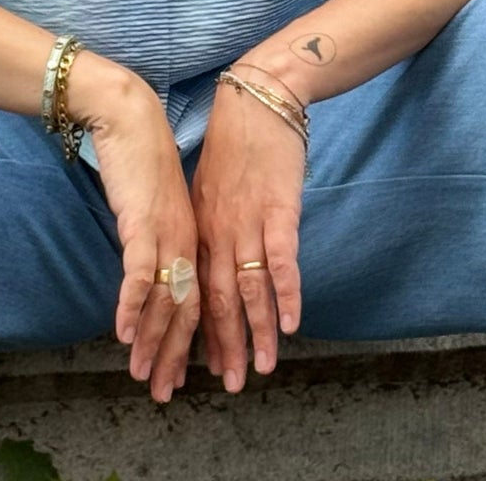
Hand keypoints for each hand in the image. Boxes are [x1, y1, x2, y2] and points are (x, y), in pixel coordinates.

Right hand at [67, 56, 199, 403]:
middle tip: (166, 394)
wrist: (129, 116)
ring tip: (145, 377)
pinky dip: (132, 305)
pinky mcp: (144, 221)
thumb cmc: (139, 157)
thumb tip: (148, 268)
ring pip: (166, 298)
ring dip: (155, 342)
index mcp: (193, 237)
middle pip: (187, 309)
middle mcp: (187, 240)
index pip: (198, 299)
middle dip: (176, 356)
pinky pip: (140, 272)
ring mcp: (168, 232)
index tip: (183, 374)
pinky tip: (123, 333)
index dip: (192, 341)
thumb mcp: (154, 205)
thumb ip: (156, 237)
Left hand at [190, 75, 305, 392]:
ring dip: (255, 332)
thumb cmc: (235, 143)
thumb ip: (209, 226)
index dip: (197, 333)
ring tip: (260, 369)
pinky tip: (289, 322)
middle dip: (222, 346)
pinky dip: (284, 292)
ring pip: (248, 287)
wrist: (256, 99)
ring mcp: (247, 221)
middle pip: (218, 299)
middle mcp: (218, 230)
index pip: (196, 291)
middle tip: (227, 386)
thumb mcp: (208, 187)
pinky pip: (279, 258)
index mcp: (200, 227)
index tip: (196, 368)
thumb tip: (210, 258)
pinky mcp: (277, 208)